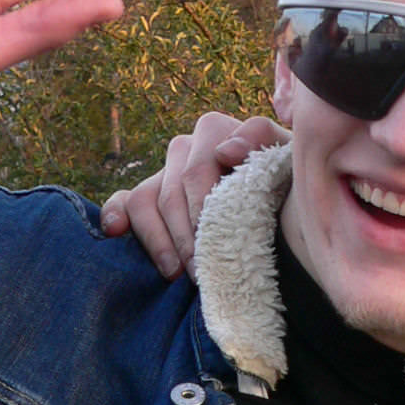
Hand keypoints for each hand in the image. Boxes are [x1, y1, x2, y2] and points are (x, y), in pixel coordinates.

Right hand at [101, 113, 290, 278]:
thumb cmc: (288, 183)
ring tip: (175, 272)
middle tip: (201, 271)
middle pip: (171, 193)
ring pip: (145, 200)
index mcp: (215, 132)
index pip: (196, 173)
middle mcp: (186, 148)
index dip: (202, 211)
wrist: (285, 205)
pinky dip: (116, 214)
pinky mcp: (149, 195)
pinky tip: (116, 231)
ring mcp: (165, 171)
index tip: (213, 244)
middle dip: (185, 236)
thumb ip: (263, 140)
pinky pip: (125, 201)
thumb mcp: (288, 158)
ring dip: (158, 240)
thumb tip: (225, 151)